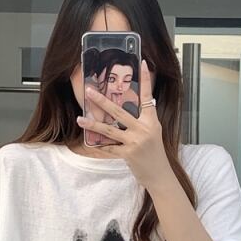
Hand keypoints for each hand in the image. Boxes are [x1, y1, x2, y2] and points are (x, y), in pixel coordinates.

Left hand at [76, 59, 170, 190]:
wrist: (159, 175)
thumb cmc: (155, 154)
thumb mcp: (154, 133)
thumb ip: (143, 121)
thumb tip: (131, 109)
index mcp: (151, 121)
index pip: (148, 97)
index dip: (145, 81)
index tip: (144, 64)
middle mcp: (143, 129)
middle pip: (119, 112)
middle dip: (102, 101)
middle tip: (89, 91)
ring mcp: (135, 142)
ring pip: (110, 130)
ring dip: (93, 124)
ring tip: (80, 119)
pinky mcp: (128, 154)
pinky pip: (110, 148)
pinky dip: (100, 146)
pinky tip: (90, 143)